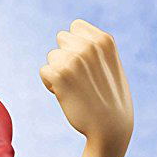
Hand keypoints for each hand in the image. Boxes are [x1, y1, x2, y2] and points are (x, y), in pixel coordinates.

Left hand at [39, 19, 133, 150]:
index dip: (76, 45)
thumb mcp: (112, 65)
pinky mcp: (59, 76)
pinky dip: (50, 85)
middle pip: (61, 39)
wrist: (110, 129)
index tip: (86, 64)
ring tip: (75, 89)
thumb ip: (95, 48)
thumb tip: (71, 35)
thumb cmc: (111, 100)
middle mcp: (89, 45)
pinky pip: (44, 72)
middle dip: (66, 57)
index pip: (75, 27)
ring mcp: (74, 60)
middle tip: (80, 79)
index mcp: (104, 40)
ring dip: (58, 72)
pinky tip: (65, 95)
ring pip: (52, 56)